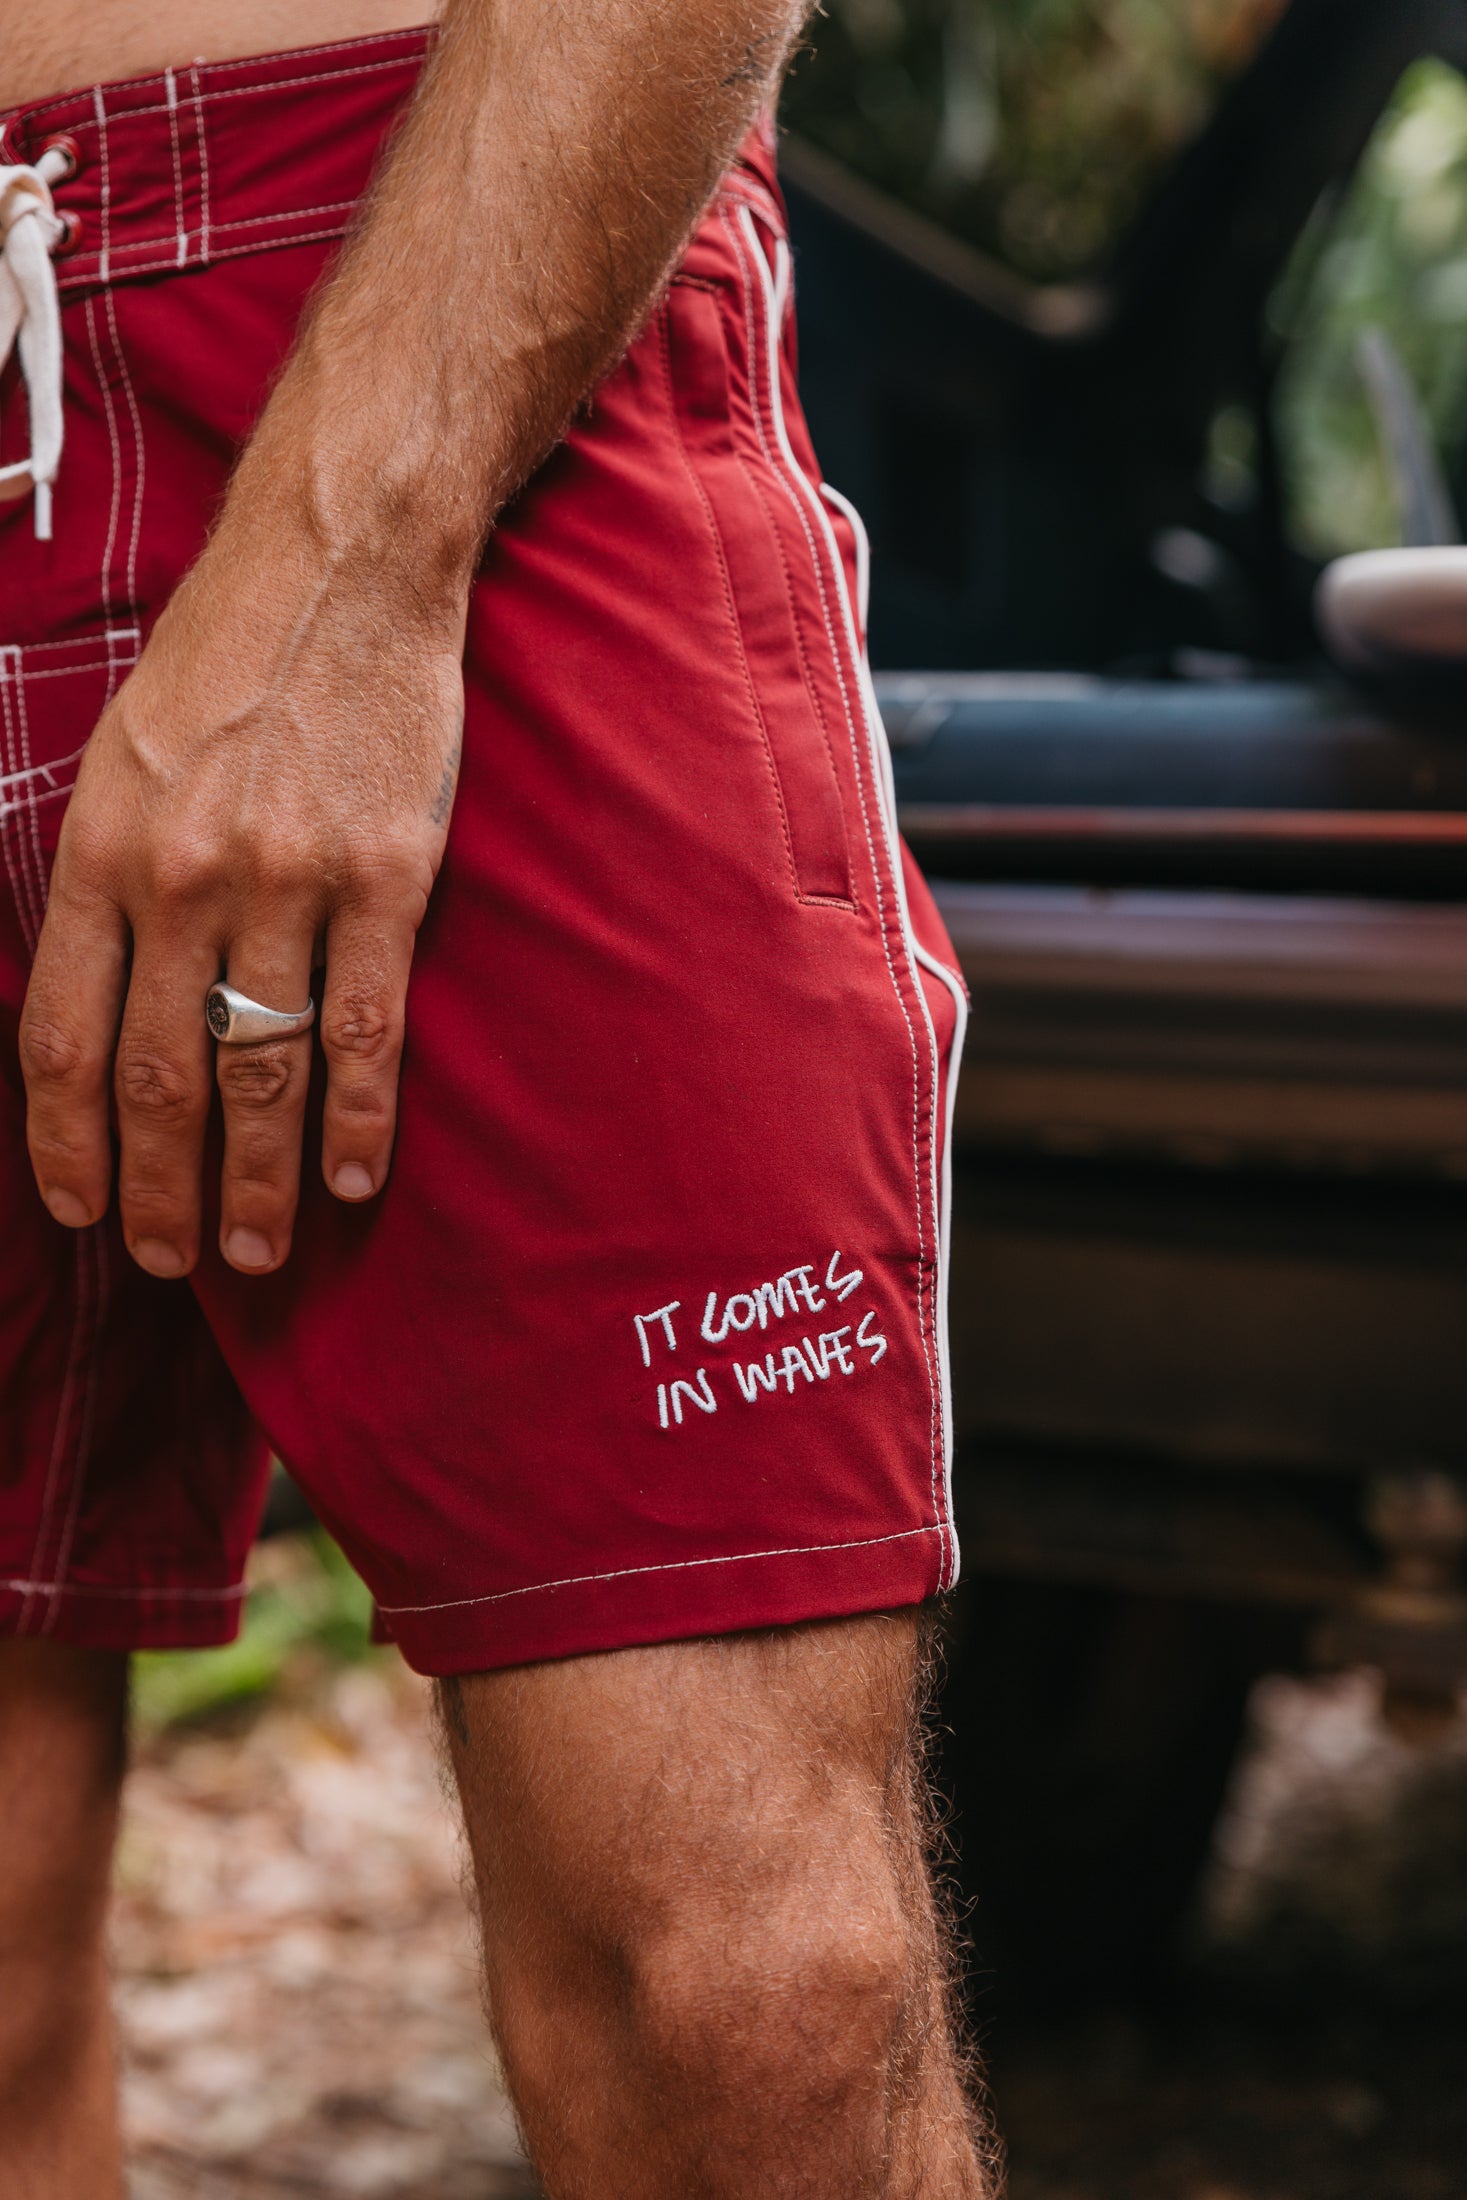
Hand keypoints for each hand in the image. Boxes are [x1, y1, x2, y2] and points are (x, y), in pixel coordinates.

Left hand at [19, 497, 466, 1276]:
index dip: (67, 1147)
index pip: (61, 1039)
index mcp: (100, 851)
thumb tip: (98, 1009)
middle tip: (173, 1263)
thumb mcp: (119, 759)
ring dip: (253, 1179)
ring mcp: (286, 880)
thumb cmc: (225, 663)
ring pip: (260, 1068)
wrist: (339, 568)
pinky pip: (363, 1025)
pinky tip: (347, 1178)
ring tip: (253, 1251)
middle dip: (160, 1191)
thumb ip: (103, 883)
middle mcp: (181, 876)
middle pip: (156, 1078)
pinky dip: (354, 1117)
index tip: (82, 1213)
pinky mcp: (385, 876)